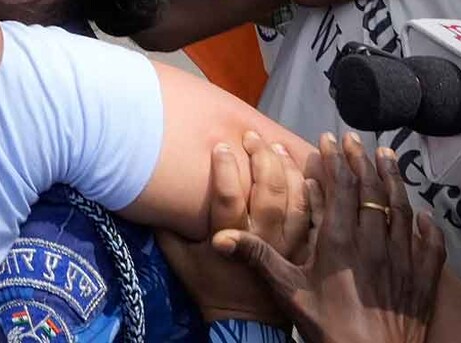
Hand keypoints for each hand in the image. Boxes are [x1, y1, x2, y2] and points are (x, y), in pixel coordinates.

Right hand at [158, 131, 309, 325]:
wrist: (246, 322)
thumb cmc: (210, 289)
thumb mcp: (180, 262)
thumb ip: (167, 230)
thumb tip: (147, 199)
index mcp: (228, 239)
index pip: (227, 197)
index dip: (224, 169)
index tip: (222, 146)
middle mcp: (261, 239)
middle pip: (269, 192)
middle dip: (262, 158)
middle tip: (253, 138)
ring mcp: (287, 245)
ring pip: (297, 199)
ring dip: (289, 169)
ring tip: (278, 147)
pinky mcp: (303, 249)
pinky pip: (314, 216)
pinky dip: (314, 192)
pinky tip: (310, 173)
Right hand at [212, 134, 445, 342]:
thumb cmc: (327, 328)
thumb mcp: (287, 292)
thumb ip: (258, 258)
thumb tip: (220, 237)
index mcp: (341, 242)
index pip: (341, 189)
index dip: (336, 161)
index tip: (329, 140)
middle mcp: (375, 244)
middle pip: (372, 191)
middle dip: (363, 161)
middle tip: (356, 140)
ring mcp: (403, 260)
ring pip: (402, 209)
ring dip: (394, 180)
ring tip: (387, 157)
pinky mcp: (423, 280)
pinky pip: (431, 245)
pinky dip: (426, 225)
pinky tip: (422, 214)